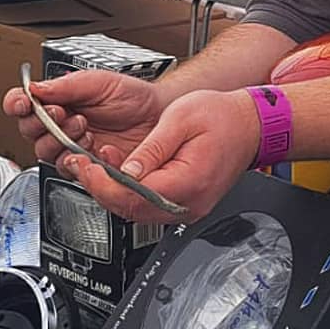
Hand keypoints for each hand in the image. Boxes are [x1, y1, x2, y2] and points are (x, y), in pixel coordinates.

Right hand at [2, 69, 164, 165]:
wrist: (160, 117)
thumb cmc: (133, 97)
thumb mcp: (99, 82)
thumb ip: (66, 86)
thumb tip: (36, 88)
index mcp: (59, 101)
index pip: (24, 104)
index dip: (18, 103)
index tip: (24, 101)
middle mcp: (61, 125)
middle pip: (29, 131)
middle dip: (42, 121)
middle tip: (61, 112)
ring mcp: (73, 148)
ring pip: (46, 152)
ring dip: (61, 139)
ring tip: (83, 126)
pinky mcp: (87, 168)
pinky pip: (71, 170)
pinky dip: (80, 158)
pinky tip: (94, 146)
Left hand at [65, 89, 260, 223]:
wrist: (250, 125)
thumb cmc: (222, 117)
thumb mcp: (181, 119)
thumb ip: (151, 148)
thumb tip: (125, 170)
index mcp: (187, 183)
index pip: (133, 196)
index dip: (102, 183)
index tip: (84, 165)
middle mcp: (188, 204)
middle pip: (131, 210)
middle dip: (99, 188)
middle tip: (79, 164)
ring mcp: (187, 208)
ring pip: (137, 211)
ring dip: (111, 191)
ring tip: (92, 166)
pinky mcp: (185, 203)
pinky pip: (149, 206)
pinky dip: (128, 192)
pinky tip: (117, 173)